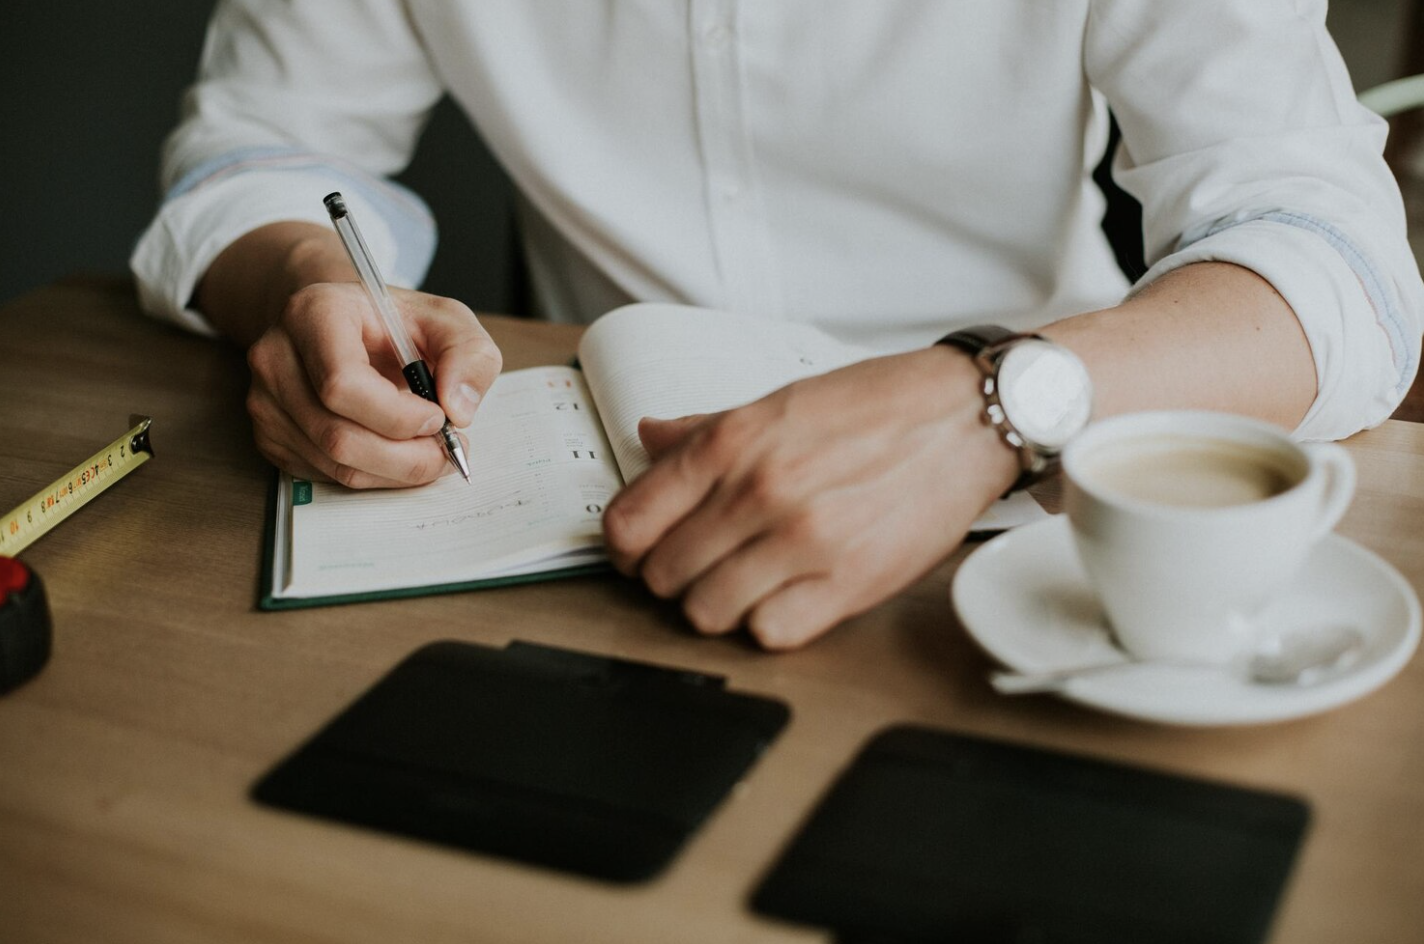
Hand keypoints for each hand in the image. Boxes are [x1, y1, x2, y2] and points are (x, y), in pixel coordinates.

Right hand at [244, 282, 500, 487]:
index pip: (342, 384)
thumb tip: (459, 409)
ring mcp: (266, 400)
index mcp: (314, 313)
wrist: (343, 323)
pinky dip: (374, 475)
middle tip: (446, 450)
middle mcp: (277, 357)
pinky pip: (326, 475)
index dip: (397, 415)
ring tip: (429, 451)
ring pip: (334, 463)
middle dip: (405, 457)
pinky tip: (396, 453)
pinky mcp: (271, 435)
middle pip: (337, 435)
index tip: (438, 416)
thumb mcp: (446, 319)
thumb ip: (469, 355)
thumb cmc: (393, 321)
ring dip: (395, 471)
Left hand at [602, 346, 1018, 648]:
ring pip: (706, 613)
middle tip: (697, 565)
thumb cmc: (877, 406)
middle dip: (670, 576)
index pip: (629, 520)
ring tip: (740, 583)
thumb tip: (648, 439)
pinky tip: (781, 597)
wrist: (965, 417)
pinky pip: (768, 633)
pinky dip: (765, 623)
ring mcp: (802, 541)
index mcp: (732, 442)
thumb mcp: (778, 401)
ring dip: (715, 604)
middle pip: (662, 575)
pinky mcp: (848, 583)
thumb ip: (705, 429)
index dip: (624, 546)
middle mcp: (758, 491)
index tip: (639, 549)